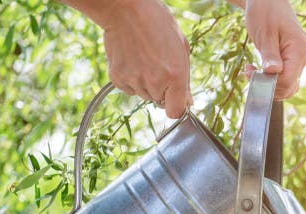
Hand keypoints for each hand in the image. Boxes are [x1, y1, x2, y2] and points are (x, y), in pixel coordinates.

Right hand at [100, 0, 192, 117]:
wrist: (126, 9)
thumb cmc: (158, 24)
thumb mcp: (181, 48)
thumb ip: (185, 80)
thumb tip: (188, 103)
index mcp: (175, 75)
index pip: (176, 112)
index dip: (176, 107)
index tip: (175, 100)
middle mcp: (155, 82)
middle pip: (159, 102)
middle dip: (161, 89)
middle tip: (157, 65)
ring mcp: (134, 81)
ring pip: (143, 95)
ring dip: (145, 83)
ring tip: (144, 59)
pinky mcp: (117, 78)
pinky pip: (128, 89)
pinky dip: (130, 79)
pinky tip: (132, 60)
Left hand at [245, 0, 305, 98]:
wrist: (268, 1)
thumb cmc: (265, 12)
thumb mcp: (265, 33)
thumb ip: (270, 54)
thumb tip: (273, 73)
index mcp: (299, 49)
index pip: (287, 80)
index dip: (269, 83)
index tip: (251, 73)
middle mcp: (304, 57)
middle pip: (289, 86)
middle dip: (267, 85)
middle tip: (248, 72)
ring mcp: (300, 60)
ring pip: (287, 85)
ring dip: (268, 84)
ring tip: (252, 70)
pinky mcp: (293, 62)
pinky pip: (285, 78)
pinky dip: (271, 79)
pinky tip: (258, 70)